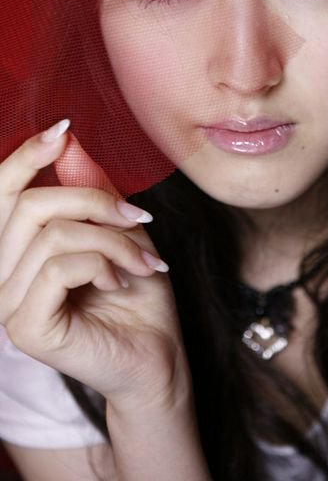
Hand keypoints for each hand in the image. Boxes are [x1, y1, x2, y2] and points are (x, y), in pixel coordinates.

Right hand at [0, 120, 188, 411]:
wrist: (159, 351)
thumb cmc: (137, 290)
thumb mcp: (117, 227)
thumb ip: (88, 190)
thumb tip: (67, 140)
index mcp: (16, 248)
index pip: (1, 192)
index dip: (25, 155)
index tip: (64, 129)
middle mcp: (1, 273)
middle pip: (28, 203)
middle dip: (92, 200)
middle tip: (137, 218)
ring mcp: (7, 303)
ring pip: (52, 234)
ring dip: (111, 240)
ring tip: (141, 262)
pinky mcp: (26, 327)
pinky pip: (59, 267)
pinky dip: (102, 264)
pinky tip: (119, 282)